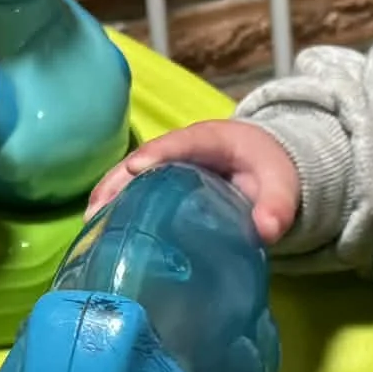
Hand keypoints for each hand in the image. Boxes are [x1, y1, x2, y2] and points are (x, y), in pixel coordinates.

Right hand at [86, 120, 301, 243]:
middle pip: (143, 159)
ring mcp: (167, 165)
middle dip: (118, 180)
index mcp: (210, 139)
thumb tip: (266, 231)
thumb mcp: (283, 184)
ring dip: (108, 195)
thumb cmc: (270, 168)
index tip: (136, 169)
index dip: (156, 153)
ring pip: (131, 175)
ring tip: (89, 223)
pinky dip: (115, 206)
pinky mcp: (161, 184)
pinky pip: (134, 190)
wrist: (267, 166)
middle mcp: (181, 149)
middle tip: (96, 209)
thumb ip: (279, 206)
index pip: (180, 143)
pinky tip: (99, 231)